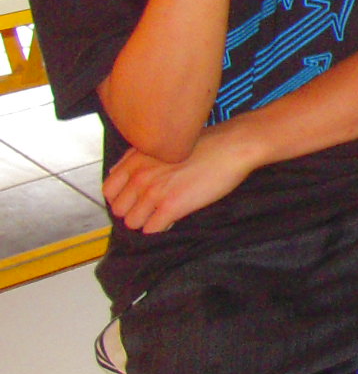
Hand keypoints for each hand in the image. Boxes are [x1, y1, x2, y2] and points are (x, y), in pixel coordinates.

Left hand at [103, 131, 257, 233]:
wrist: (232, 147)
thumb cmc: (204, 144)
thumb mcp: (163, 144)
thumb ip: (137, 157)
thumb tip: (116, 173)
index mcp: (136, 161)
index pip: (109, 191)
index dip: (122, 198)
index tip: (135, 200)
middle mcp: (140, 176)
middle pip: (119, 210)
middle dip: (133, 211)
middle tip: (151, 209)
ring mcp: (155, 192)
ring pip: (133, 222)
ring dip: (146, 222)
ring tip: (162, 214)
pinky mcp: (172, 206)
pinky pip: (152, 229)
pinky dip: (161, 227)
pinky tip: (173, 218)